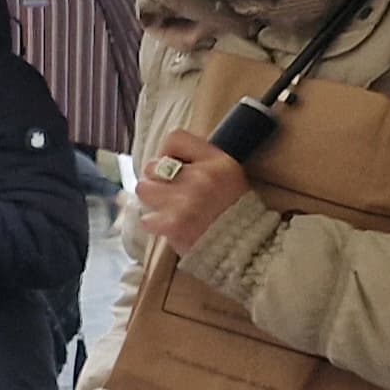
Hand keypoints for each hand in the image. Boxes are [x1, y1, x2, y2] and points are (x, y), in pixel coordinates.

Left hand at [133, 131, 250, 250]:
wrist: (246, 251)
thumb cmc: (235, 213)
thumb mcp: (229, 177)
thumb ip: (200, 163)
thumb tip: (164, 159)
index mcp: (218, 161)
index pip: (174, 138)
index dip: (167, 153)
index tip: (175, 168)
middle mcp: (202, 177)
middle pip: (152, 166)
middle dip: (158, 181)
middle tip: (171, 194)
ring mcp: (185, 201)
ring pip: (143, 189)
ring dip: (153, 201)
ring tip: (169, 210)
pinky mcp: (173, 224)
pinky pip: (146, 218)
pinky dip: (155, 225)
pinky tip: (171, 228)